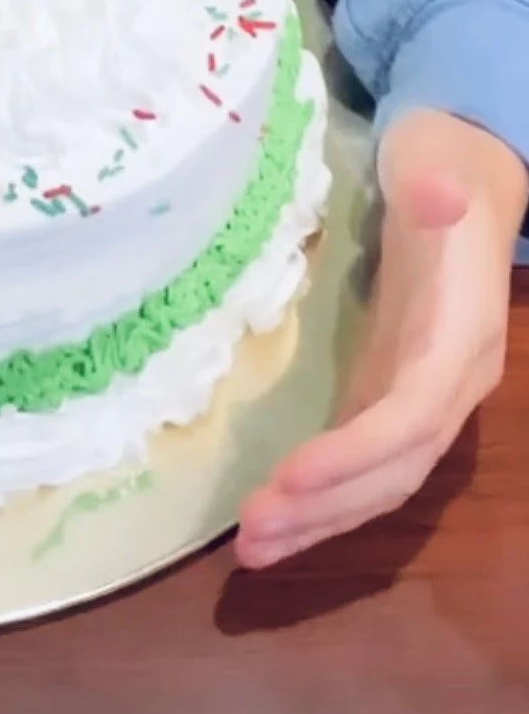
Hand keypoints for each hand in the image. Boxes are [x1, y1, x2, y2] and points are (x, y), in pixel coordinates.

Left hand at [237, 106, 526, 568]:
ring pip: (379, 481)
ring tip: (251, 552)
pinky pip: (361, 462)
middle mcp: (451, 383)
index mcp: (462, 336)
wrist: (461, 171)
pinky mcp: (392, 392)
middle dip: (325, 509)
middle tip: (250, 541)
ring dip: (318, 519)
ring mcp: (424, 395)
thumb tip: (439, 195)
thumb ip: (437, 185)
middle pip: (393, 469)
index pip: (410, 415)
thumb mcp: (436, 161)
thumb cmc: (442, 163)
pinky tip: (272, 516)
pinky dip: (320, 494)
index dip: (354, 453)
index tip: (287, 475)